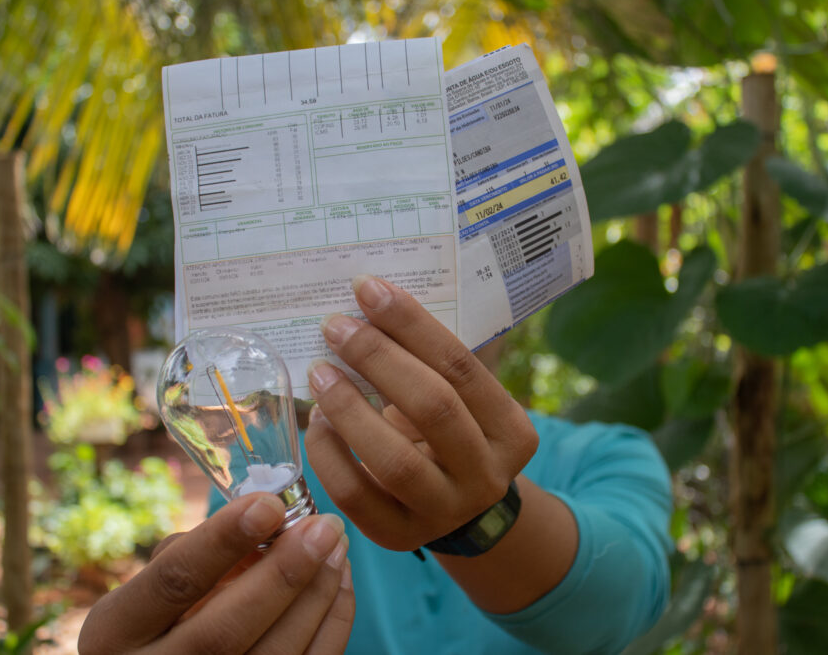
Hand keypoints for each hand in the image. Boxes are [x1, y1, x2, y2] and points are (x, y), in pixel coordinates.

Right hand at [78, 494, 353, 653]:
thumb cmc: (152, 627)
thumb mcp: (145, 596)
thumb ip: (189, 558)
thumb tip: (258, 518)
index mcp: (116, 633)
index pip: (173, 581)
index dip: (222, 540)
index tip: (269, 503)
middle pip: (227, 628)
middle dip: (284, 572)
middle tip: (325, 526)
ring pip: (275, 654)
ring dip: (318, 595)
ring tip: (337, 545)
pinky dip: (331, 622)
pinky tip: (340, 581)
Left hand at [304, 275, 538, 551]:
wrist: (459, 512)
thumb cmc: (451, 436)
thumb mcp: (462, 403)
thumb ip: (430, 364)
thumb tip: (367, 304)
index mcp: (511, 431)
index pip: (462, 368)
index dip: (412, 325)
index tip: (367, 290)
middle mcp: (486, 475)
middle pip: (433, 408)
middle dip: (378, 359)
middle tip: (335, 326)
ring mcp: (445, 512)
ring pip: (395, 460)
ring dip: (349, 408)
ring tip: (319, 371)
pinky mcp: (400, 537)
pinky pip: (356, 495)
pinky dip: (328, 453)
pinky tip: (316, 422)